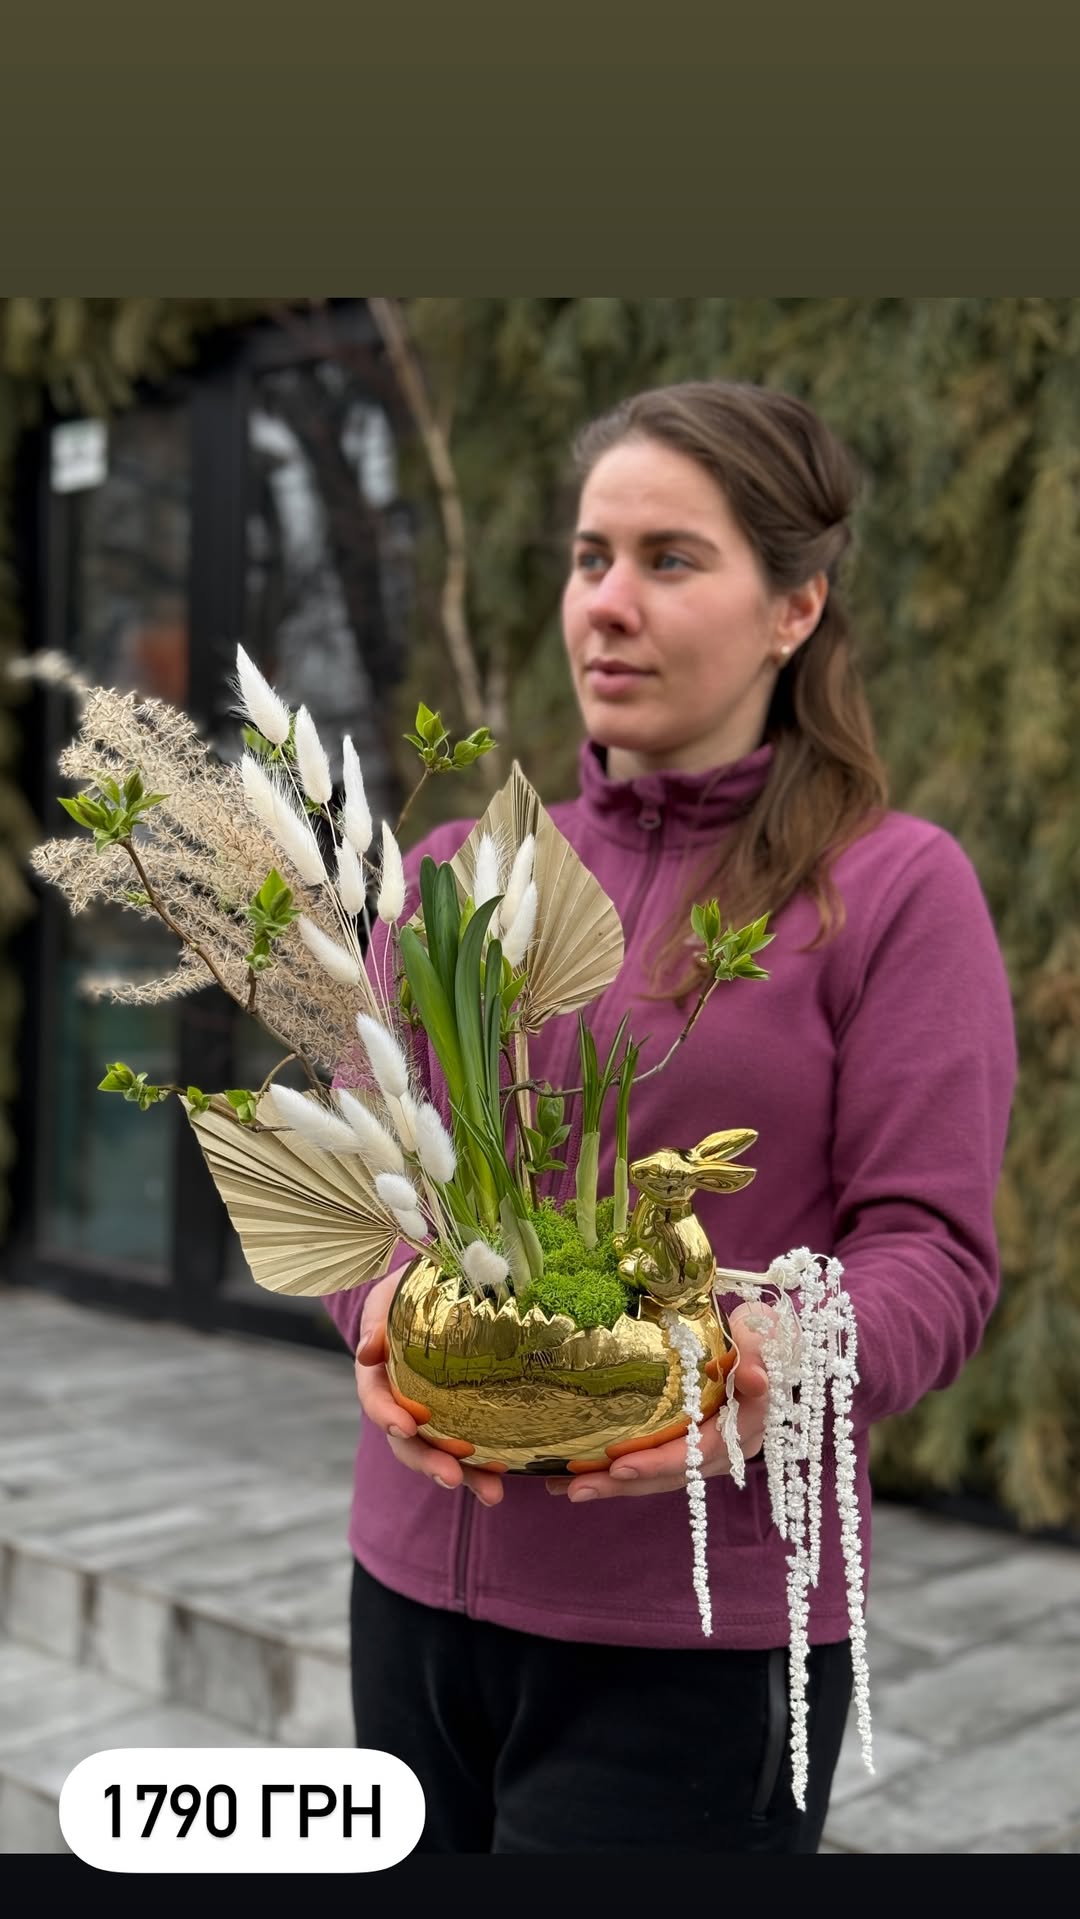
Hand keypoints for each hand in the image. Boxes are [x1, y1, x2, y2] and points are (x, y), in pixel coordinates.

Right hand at [354, 1271, 504, 1505]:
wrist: (444, 1287)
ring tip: (490, 1494)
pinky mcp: (460, 1421)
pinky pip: (468, 1451)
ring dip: (460, 1476)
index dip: (386, 1414)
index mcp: (379, 1372)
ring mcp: (430, 1416)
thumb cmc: (415, 1287)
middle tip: (450, 1475)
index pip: (375, 1398)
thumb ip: (379, 1317)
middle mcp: (401, 1401)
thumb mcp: (393, 1292)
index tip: (406, 1426)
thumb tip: (367, 1350)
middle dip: (427, 1461)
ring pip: (437, 1454)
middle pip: (406, 1441)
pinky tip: (502, 1484)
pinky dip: (482, 1471)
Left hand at [545, 1302, 771, 1502]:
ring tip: (568, 1488)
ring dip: (615, 1484)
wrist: (761, 1342)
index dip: (662, 1461)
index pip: (701, 1452)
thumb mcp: (761, 1332)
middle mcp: (728, 1448)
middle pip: (674, 1474)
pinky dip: (619, 1471)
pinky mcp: (689, 1448)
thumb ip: (757, 1353)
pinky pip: (654, 1464)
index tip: (621, 1466)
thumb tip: (754, 1380)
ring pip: (660, 1476)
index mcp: (746, 1424)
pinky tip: (580, 1474)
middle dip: (625, 1483)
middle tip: (578, 1488)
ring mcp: (707, 1452)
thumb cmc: (759, 1334)